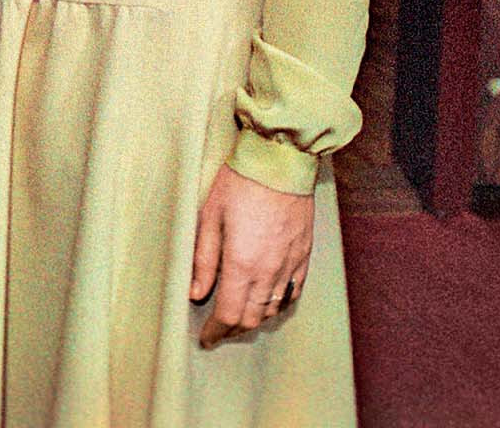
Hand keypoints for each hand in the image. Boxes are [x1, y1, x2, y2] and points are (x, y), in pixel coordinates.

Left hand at [191, 164, 312, 347]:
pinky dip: (279, 304)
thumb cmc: (239, 183)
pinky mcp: (303, 255)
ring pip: (273, 309)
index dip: (216, 331)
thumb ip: (203, 259)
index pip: (229, 314)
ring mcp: (290, 264)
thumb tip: (196, 293)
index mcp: (242, 263)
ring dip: (255, 318)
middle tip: (219, 329)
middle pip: (252, 317)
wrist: (279, 161)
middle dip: (233, 329)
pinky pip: (293, 292)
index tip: (206, 338)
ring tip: (239, 316)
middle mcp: (269, 271)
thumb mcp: (210, 216)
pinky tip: (268, 302)